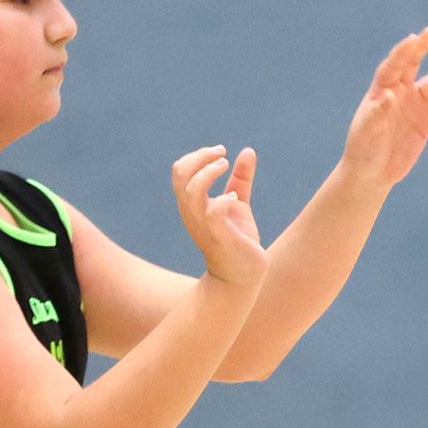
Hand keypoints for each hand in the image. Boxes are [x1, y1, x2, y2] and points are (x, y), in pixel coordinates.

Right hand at [171, 145, 266, 287]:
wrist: (242, 276)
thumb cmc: (237, 239)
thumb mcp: (238, 203)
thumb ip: (240, 178)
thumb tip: (247, 151)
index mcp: (192, 204)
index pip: (180, 171)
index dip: (197, 156)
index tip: (220, 152)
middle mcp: (192, 212)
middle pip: (181, 174)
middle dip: (201, 158)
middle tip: (223, 155)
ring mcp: (204, 224)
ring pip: (192, 191)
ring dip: (209, 173)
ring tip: (227, 167)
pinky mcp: (220, 236)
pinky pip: (213, 213)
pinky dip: (223, 200)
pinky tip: (234, 198)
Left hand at [339, 27, 427, 192]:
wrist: (372, 173)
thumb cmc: (362, 150)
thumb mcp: (366, 132)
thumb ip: (377, 114)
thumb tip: (389, 96)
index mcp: (381, 91)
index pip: (393, 66)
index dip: (403, 53)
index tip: (413, 39)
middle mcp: (399, 93)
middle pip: (412, 65)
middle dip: (421, 48)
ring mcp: (414, 107)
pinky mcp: (426, 123)